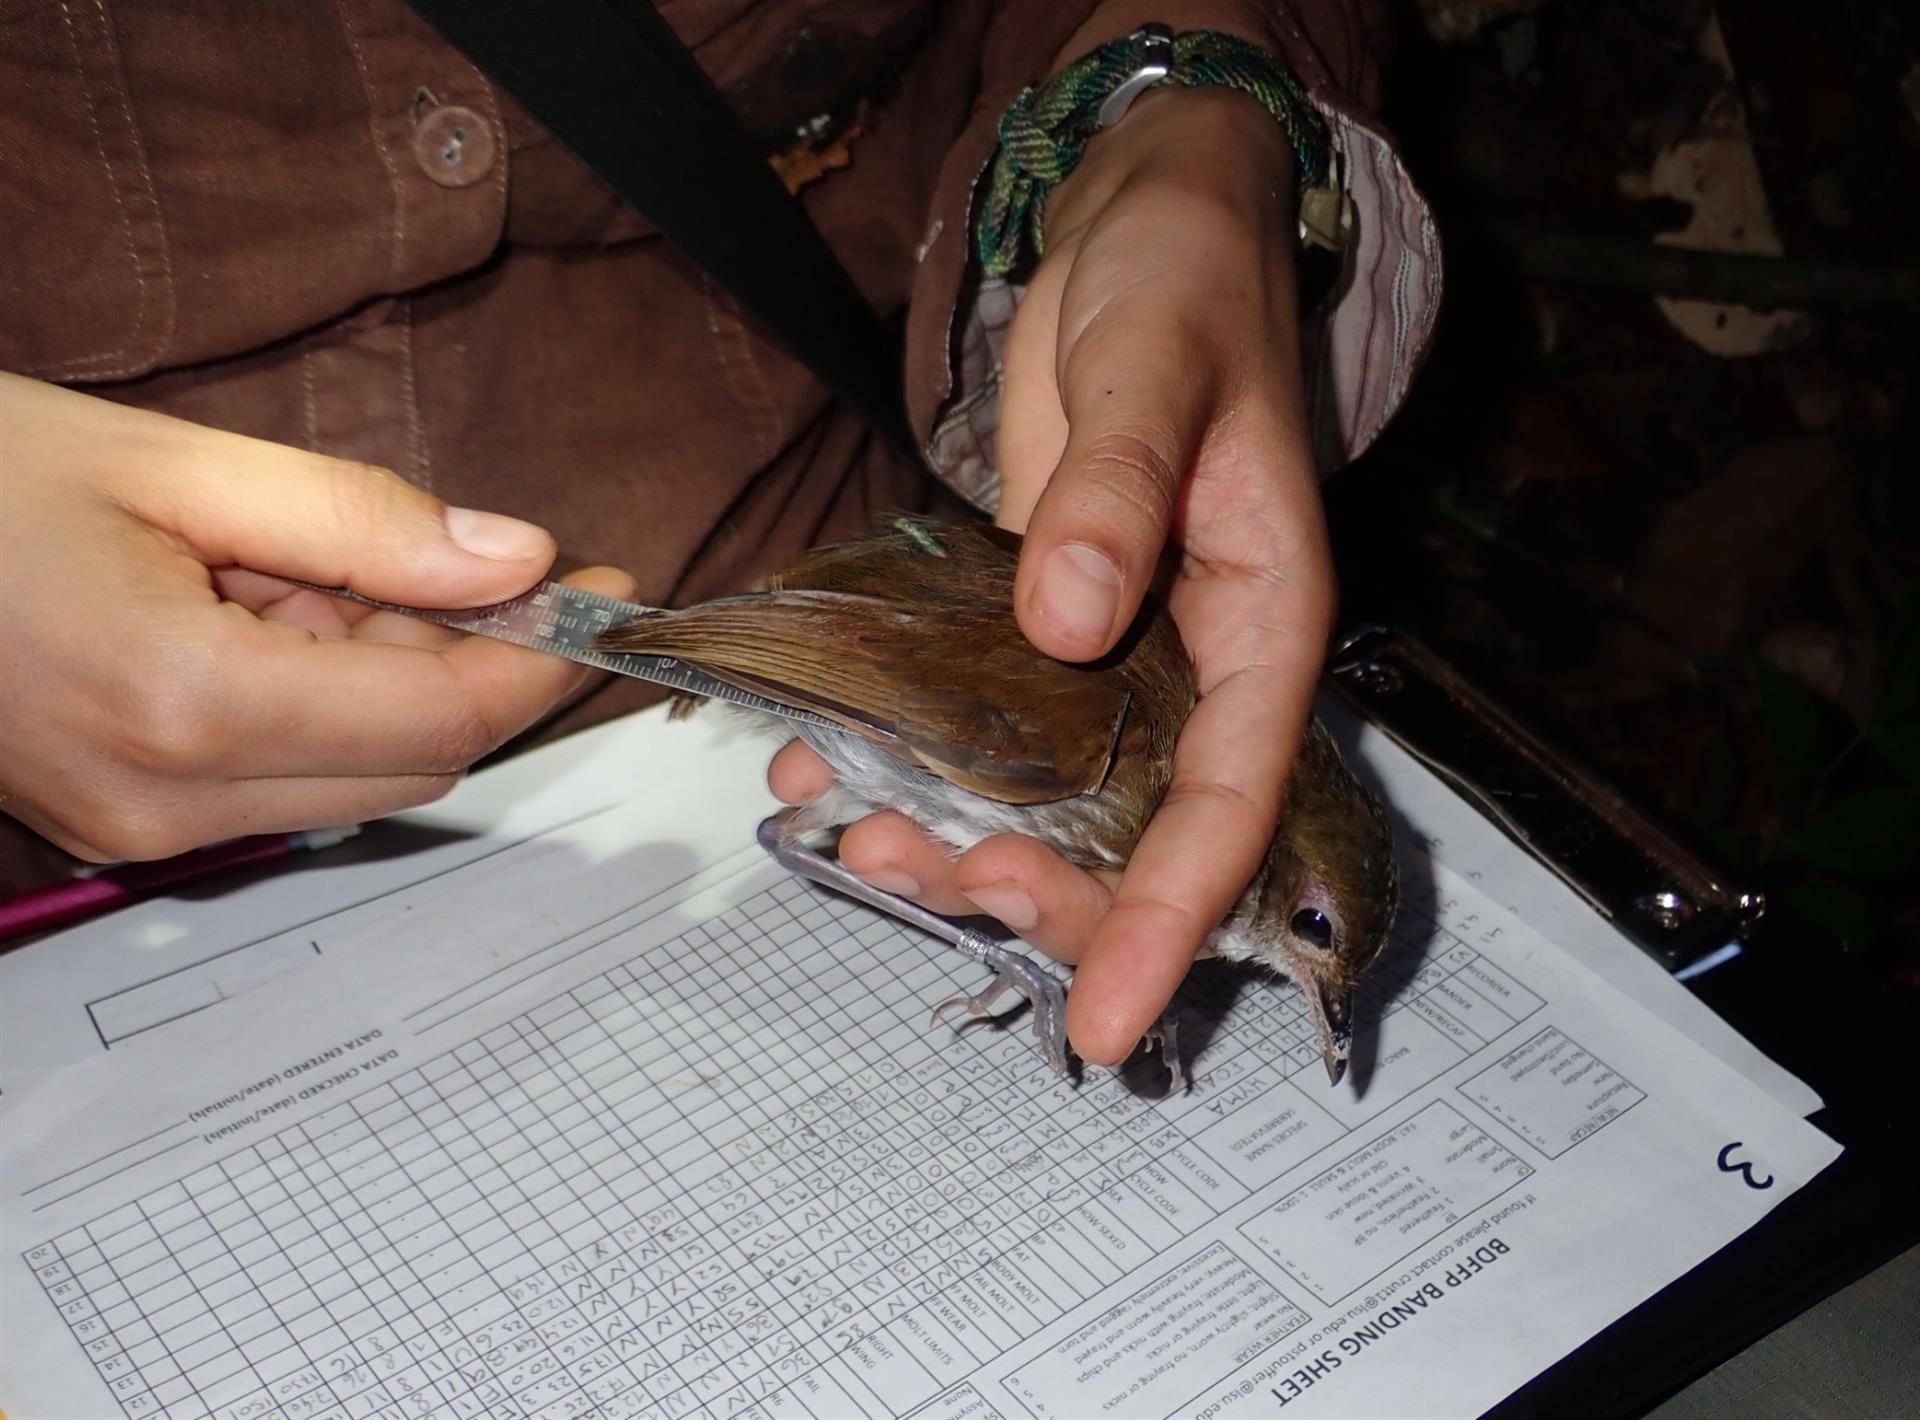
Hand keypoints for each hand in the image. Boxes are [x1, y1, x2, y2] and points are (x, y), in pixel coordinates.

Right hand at [0, 372, 634, 860]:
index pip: (446, 711)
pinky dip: (320, 703)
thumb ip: (359, 519)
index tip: (599, 589)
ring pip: (360, 774)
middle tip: (436, 551)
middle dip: (462, 658)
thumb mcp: (172, 463)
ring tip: (297, 567)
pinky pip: (285, 779)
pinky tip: (258, 615)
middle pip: (419, 756)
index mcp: (188, 700)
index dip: (542, 654)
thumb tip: (515, 560)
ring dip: (384, 679)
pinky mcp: (120, 825)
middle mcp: (169, 797)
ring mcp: (138, 828)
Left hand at [772, 53, 1333, 1063]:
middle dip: (1037, 887)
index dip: (1170, 922)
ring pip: (1045, 797)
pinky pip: (973, 722)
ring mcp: (1108, 653)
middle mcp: (1189, 664)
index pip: (1230, 804)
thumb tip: (1070, 619)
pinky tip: (816, 762)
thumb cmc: (1183, 286)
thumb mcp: (1157, 371)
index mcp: (1261, 626)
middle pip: (1130, 831)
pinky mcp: (1034, 625)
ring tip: (854, 835)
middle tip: (924, 876)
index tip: (1103, 1021)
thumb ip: (1118, 489)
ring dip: (952, 837)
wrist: (1141, 229)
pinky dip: (899, 756)